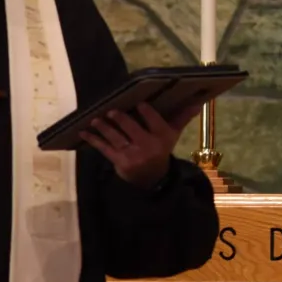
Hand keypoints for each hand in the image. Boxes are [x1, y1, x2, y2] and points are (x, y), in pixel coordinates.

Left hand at [84, 102, 199, 187]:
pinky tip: (84, 132)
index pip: (154, 121)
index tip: (139, 103)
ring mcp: (132, 155)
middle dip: (120, 118)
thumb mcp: (172, 134)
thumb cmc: (160, 149)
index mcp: (162, 137)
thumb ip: (182, 117)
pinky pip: (104, 148)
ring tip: (96, 119)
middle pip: (132, 128)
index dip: (146, 112)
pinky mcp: (119, 162)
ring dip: (104, 127)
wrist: (151, 178)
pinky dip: (93, 140)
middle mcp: (148, 147)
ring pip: (116, 137)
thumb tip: (198, 102)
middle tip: (111, 110)